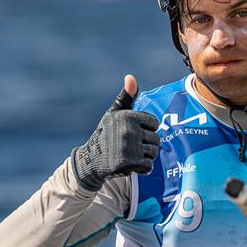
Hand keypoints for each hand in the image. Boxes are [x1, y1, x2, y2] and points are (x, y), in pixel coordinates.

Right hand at [71, 75, 160, 191]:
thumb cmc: (106, 134)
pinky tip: (130, 165)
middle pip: (156, 140)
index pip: (154, 123)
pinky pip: (148, 167)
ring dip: (145, 157)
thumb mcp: (114, 114)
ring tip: (131, 155)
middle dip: (147, 145)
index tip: (134, 133)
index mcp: (128, 116)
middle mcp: (129, 130)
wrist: (90, 160)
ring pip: (153, 153)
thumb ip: (126, 97)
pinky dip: (142, 169)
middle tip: (131, 147)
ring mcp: (129, 147)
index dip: (147, 130)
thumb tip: (131, 77)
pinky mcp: (128, 163)